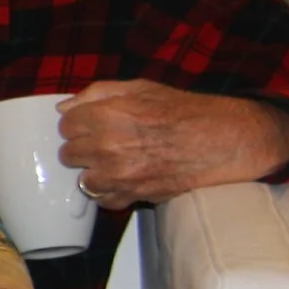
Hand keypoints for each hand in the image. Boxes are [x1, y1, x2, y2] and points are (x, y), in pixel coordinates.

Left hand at [59, 81, 288, 208]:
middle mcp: (108, 146)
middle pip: (69, 153)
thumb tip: (65, 107)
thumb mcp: (141, 88)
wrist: (224, 140)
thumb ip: (98, 93)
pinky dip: (111, 193)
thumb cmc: (185, 111)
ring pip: (84, 180)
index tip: (90, 124)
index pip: (65, 125)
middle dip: (83, 148)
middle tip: (103, 144)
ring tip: (114, 164)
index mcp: (107, 115)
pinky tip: (124, 180)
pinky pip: (105, 201)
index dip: (78, 124)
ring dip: (94, 173)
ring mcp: (120, 175)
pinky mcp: (136, 195)